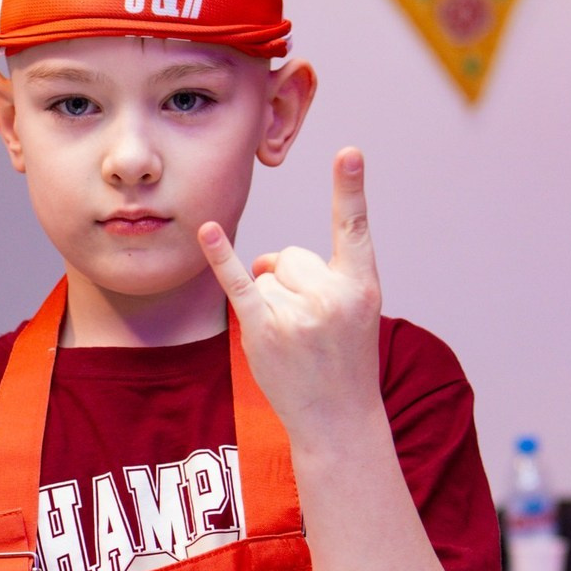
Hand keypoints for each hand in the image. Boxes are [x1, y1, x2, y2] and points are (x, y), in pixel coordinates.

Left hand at [198, 147, 382, 441]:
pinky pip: (238, 282)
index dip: (351, 188)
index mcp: (362, 285)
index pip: (354, 228)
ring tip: (293, 340)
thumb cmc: (343, 360)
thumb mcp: (354, 312)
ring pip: (265, 276)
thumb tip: (267, 261)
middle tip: (310, 327)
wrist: (338, 419)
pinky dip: (221, 257)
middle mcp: (332, 295)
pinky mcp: (265, 328)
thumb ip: (320, 276)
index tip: (348, 151)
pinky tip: (208, 231)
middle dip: (290, 283)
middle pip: (291, 256)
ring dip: (270, 302)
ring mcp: (298, 313)